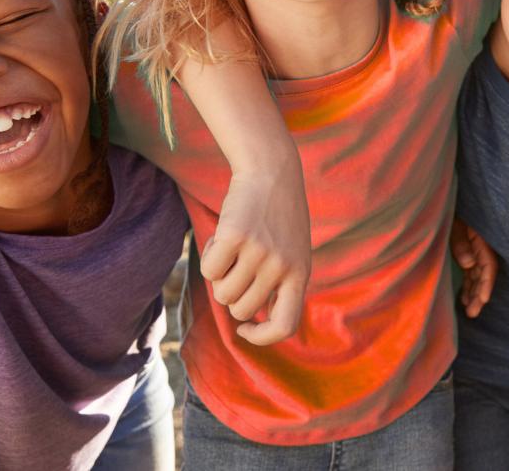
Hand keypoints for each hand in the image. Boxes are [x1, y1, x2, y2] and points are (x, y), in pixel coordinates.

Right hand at [202, 159, 310, 344]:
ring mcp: (259, 253)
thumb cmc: (278, 217)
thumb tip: (251, 318)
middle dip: (232, 293)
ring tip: (234, 248)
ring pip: (222, 293)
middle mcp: (282, 267)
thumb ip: (281, 285)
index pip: (285, 326)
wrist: (272, 172)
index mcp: (300, 274)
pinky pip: (208, 270)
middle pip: (240, 309)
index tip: (246, 327)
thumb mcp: (293, 252)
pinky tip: (223, 237)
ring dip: (219, 275)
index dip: (262, 336)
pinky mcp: (235, 237)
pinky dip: (209, 256)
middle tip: (238, 265)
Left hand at [451, 219, 497, 317]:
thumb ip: (461, 243)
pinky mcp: (468, 252)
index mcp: (482, 240)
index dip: (487, 283)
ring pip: (477, 276)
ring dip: (474, 293)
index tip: (485, 299)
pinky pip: (471, 272)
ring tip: (469, 310)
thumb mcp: (455, 224)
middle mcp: (482, 248)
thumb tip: (469, 264)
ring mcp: (475, 251)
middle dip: (480, 295)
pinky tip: (464, 298)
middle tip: (473, 313)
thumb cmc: (453, 211)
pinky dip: (469, 285)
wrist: (449, 201)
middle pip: (484, 274)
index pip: (489, 265)